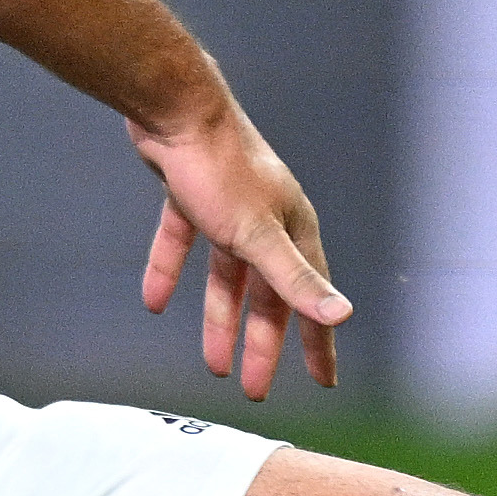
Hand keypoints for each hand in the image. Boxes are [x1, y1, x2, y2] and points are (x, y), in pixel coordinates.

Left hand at [131, 99, 347, 399]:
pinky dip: (169, 271)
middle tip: (252, 387)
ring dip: (219, 318)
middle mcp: (266, 221)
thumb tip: (343, 315)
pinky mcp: (189, 194)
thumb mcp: (258, 235)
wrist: (174, 108)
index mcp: (292, 231)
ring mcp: (227, 207)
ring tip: (214, 363)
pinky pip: (181, 243)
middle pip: (266, 295)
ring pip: (225, 276)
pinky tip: (153, 301)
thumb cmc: (221, 168)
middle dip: (262, 343)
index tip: (321, 380)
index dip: (316, 342)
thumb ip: (295, 280)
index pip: (310, 298)